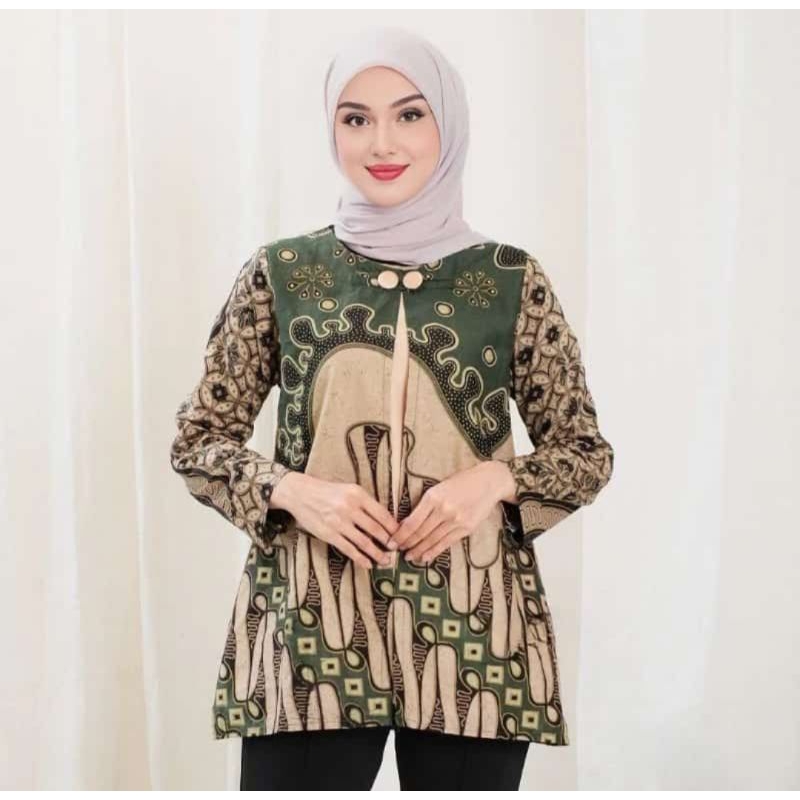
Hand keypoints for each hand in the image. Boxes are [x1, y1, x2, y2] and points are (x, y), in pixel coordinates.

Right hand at [270, 472, 399, 569]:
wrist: (300, 493)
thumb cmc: (328, 491)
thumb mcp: (349, 490)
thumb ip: (365, 503)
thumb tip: (385, 520)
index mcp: (358, 494)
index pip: (382, 514)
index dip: (393, 527)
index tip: (401, 535)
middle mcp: (350, 508)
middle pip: (376, 529)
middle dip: (389, 542)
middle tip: (397, 550)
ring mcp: (339, 522)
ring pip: (364, 542)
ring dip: (377, 554)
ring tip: (386, 561)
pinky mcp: (329, 534)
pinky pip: (348, 549)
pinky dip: (360, 558)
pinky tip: (368, 564)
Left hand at [386, 461, 516, 563]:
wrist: (489, 482)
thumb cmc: (461, 482)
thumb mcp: (439, 487)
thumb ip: (425, 504)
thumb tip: (408, 522)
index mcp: (433, 497)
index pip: (412, 522)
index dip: (400, 535)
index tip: (391, 541)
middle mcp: (443, 510)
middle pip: (420, 533)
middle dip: (407, 544)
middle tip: (396, 551)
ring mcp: (456, 520)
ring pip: (432, 540)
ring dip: (418, 550)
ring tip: (409, 556)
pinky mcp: (466, 528)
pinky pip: (446, 543)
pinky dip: (434, 552)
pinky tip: (425, 557)